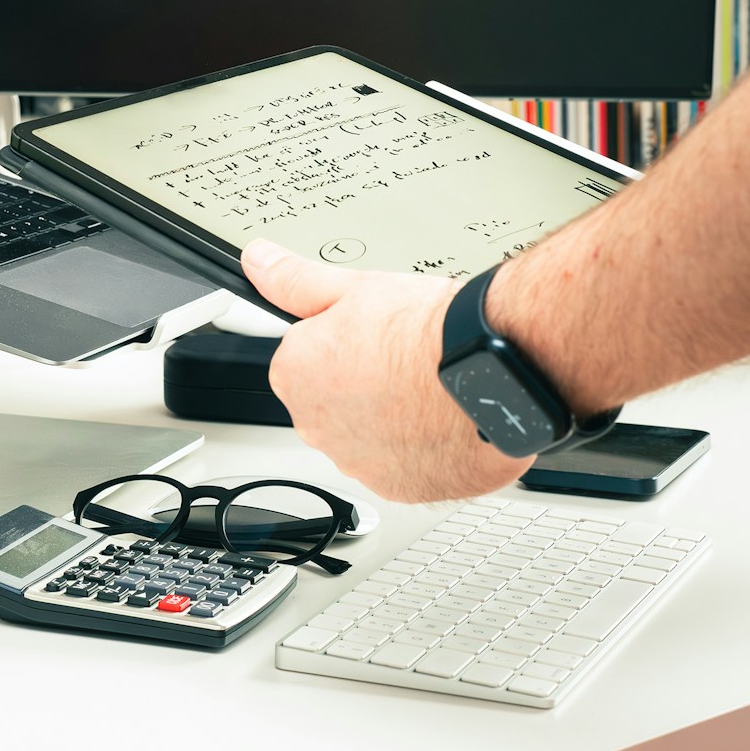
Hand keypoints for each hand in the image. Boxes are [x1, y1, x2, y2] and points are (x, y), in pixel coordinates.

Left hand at [242, 240, 532, 503]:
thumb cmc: (426, 333)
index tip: (371, 336)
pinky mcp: (399, 488)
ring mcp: (357, 462)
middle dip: (362, 384)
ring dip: (390, 419)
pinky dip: (420, 449)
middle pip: (334, 401)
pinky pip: (403, 467)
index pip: (304, 360)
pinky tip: (442, 419)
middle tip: (402, 360)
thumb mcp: (354, 287)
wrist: (491, 372)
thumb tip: (258, 261)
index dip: (342, 343)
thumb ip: (295, 280)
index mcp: (295, 375)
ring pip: (368, 437)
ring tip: (427, 386)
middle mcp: (316, 426)